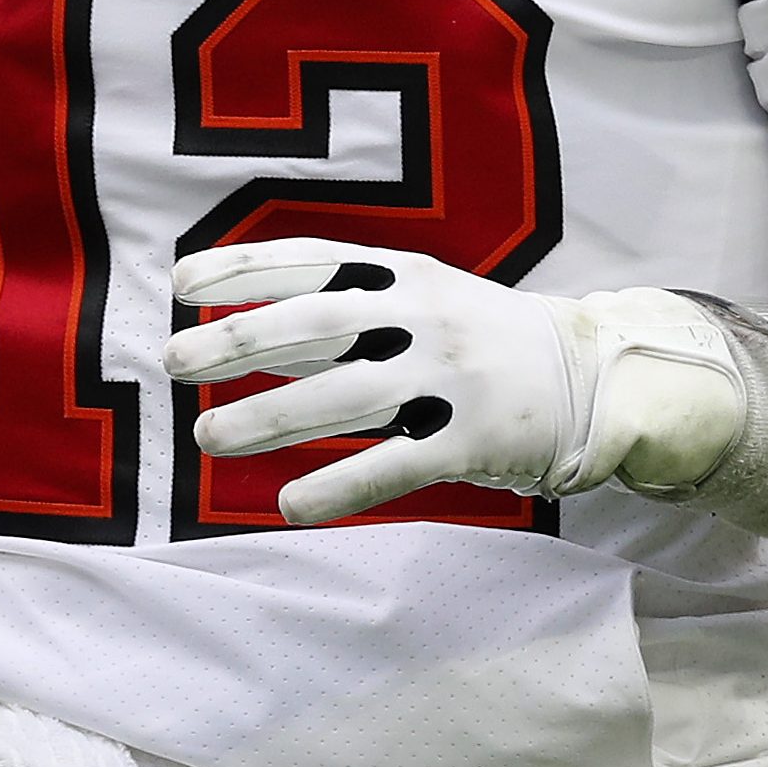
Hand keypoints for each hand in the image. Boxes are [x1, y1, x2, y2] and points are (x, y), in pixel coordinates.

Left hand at [165, 241, 747, 525]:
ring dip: (268, 417)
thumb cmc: (484, 338)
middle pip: (316, 324)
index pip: (312, 262)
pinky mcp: (474, 439)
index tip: (180, 284)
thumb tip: (245, 328)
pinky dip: (339, 486)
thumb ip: (348, 309)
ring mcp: (451, 377)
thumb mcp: (423, 298)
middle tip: (172, 360)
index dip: (243, 269)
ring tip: (207, 436)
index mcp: (407, 274)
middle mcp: (425, 316)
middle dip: (237, 340)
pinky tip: (289, 505)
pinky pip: (395, 465)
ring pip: (345, 397)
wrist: (596, 378)